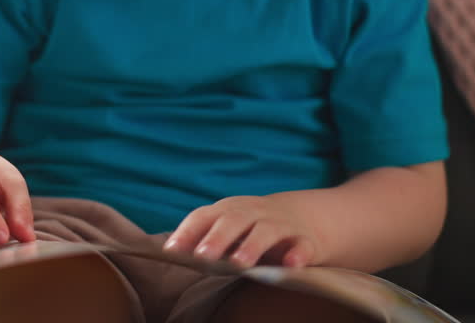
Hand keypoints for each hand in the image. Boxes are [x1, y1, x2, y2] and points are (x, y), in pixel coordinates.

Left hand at [163, 194, 323, 268]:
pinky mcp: (304, 240)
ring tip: (241, 264)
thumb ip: (204, 239)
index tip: (172, 250)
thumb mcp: (228, 228)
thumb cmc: (251, 228)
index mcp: (229, 210)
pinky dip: (297, 253)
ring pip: (266, 231)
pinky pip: (302, 245)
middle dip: (217, 237)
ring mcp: (280, 225)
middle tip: (203, 256)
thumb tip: (170, 253)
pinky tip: (291, 264)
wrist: (302, 219)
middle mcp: (253, 213)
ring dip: (252, 246)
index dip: (188, 231)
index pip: (204, 216)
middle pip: (234, 220)